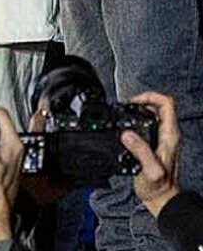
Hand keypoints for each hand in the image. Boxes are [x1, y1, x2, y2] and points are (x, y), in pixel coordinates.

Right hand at [123, 92, 181, 218]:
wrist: (161, 199)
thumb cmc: (158, 188)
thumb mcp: (149, 170)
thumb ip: (140, 152)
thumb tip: (127, 134)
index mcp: (170, 136)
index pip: (166, 103)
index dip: (149, 96)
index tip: (134, 101)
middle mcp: (168, 134)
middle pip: (159, 104)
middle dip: (141, 101)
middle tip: (127, 106)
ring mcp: (163, 138)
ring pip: (154, 112)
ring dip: (139, 109)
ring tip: (125, 113)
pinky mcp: (155, 142)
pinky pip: (148, 122)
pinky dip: (137, 119)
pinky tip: (127, 126)